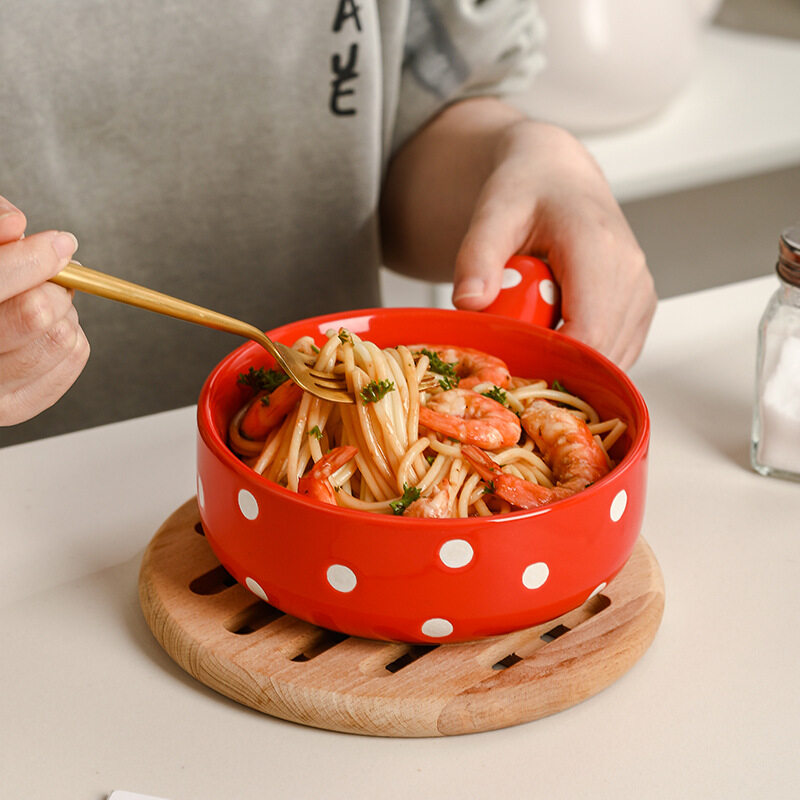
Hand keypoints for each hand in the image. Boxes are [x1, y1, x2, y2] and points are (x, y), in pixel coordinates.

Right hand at [0, 196, 88, 424]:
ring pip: (62, 339)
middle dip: (52, 285)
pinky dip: (72, 335)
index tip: (60, 243)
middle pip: (36, 313)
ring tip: (42, 302)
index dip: (35, 258)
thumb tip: (17, 224)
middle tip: (47, 277)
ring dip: (65, 311)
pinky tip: (48, 328)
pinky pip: (73, 359)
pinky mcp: (12, 408)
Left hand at [451, 121, 655, 368]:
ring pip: (608, 362)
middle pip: (599, 355)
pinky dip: (581, 358)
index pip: (589, 332)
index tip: (511, 364)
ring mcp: (640, 296)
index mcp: (599, 248)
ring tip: (532, 329)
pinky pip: (612, 357)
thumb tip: (468, 303)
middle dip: (554, 366)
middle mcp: (631, 275)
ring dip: (567, 363)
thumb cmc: (527, 191)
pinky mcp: (639, 311)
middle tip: (513, 348)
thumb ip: (477, 257)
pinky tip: (552, 332)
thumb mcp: (492, 214)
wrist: (558, 178)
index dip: (551, 361)